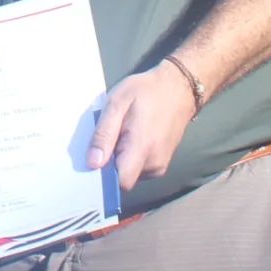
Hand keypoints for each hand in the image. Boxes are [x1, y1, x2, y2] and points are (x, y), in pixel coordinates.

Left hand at [86, 61, 197, 190]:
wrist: (178, 88)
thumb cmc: (146, 91)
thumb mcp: (117, 103)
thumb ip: (104, 134)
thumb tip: (92, 164)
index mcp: (142, 149)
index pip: (120, 182)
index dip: (104, 175)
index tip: (93, 159)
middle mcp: (154, 165)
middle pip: (123, 178)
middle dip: (110, 163)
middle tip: (107, 137)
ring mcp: (160, 165)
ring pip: (130, 173)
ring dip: (120, 158)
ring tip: (120, 133)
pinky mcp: (162, 163)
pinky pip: (139, 168)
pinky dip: (130, 157)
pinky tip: (130, 137)